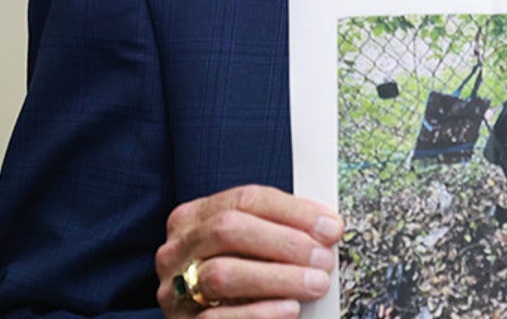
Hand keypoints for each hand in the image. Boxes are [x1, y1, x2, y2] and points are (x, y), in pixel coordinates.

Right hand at [154, 184, 341, 317]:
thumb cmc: (233, 280)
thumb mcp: (245, 248)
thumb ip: (274, 233)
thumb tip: (327, 229)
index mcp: (194, 217)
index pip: (245, 199)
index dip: (293, 211)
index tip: (330, 227)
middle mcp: (178, 248)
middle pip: (230, 230)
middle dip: (285, 242)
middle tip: (324, 258)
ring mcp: (175, 288)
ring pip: (223, 274)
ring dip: (277, 277)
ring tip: (316, 283)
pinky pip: (218, 317)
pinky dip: (259, 312)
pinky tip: (290, 309)